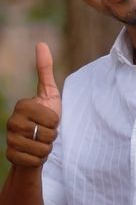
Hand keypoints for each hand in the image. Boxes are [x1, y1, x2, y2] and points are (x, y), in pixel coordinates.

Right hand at [6, 43, 60, 167]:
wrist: (36, 144)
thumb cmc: (45, 117)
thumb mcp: (49, 93)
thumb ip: (45, 69)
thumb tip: (41, 43)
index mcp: (22, 106)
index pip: (52, 119)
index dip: (56, 122)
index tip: (49, 120)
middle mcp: (12, 122)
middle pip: (47, 134)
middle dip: (52, 136)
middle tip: (45, 133)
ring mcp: (9, 139)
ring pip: (41, 149)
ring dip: (46, 149)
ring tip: (40, 143)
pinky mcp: (10, 156)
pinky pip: (34, 161)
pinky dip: (38, 159)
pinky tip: (33, 154)